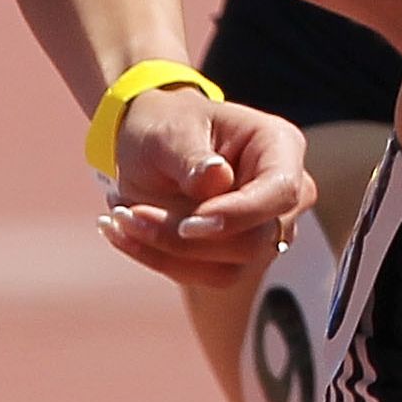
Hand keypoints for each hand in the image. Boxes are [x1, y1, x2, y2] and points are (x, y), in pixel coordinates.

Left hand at [99, 90, 317, 288]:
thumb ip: (192, 156)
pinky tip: (124, 233)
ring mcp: (263, 230)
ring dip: (166, 252)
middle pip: (253, 241)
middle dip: (187, 239)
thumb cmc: (167, 125)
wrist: (150, 144)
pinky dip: (159, 259)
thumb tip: (216, 178)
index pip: (280, 192)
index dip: (238, 215)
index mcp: (280, 147)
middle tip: (128, 214)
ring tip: (119, 219)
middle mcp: (282, 194)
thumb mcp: (171, 130)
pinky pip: (203, 276)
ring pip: (227, 269)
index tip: (188, 224)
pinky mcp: (236, 257)